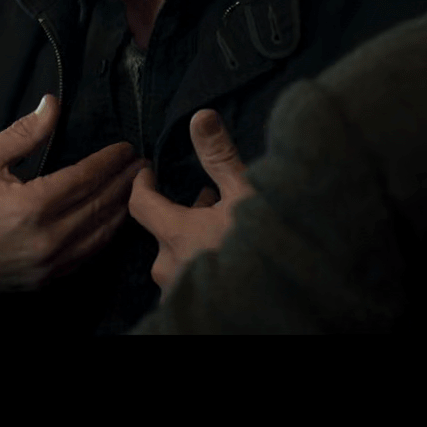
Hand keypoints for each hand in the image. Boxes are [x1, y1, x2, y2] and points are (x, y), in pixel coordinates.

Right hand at [0, 95, 145, 294]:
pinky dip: (106, 236)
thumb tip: (53, 103)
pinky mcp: (47, 281)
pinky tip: (115, 219)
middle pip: (101, 205)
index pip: (86, 178)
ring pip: (101, 234)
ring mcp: (49, 264)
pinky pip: (88, 257)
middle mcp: (46, 238)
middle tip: (144, 163)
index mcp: (31, 205)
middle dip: (125, 182)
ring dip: (123, 208)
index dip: (110, 161)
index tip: (126, 147)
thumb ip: (25, 132)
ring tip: (138, 188)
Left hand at [128, 109, 252, 298]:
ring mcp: (181, 293)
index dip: (143, 184)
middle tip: (211, 203)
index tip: (149, 172)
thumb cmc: (265, 245)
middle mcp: (171, 268)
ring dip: (195, 242)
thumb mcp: (247, 194)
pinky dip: (203, 265)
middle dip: (184, 216)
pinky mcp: (194, 309)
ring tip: (226, 231)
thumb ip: (221, 157)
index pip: (141, 204)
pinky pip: (191, 282)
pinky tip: (229, 260)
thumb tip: (200, 117)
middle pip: (165, 234)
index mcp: (177, 235)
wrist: (284, 301)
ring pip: (179, 260)